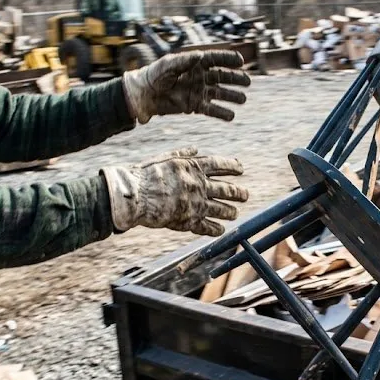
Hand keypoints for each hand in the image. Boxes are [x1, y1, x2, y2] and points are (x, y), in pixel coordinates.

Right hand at [101, 147, 248, 235]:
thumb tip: (195, 149)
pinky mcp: (188, 220)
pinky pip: (207, 226)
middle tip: (245, 195)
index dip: (232, 167)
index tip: (241, 169)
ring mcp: (196, 204)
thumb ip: (182, 154)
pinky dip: (215, 229)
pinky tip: (221, 230)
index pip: (220, 165)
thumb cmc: (145, 175)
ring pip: (221, 209)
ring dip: (230, 212)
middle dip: (238, 193)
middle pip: (226, 189)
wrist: (134, 196)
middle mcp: (199, 185)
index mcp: (193, 167)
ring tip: (235, 213)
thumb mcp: (164, 158)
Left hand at [121, 51, 250, 123]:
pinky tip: (231, 116)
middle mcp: (200, 77)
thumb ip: (184, 61)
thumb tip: (200, 56)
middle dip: (235, 79)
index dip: (229, 60)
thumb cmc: (155, 75)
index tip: (241, 61)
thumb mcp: (168, 65)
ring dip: (232, 96)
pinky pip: (212, 109)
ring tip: (242, 99)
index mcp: (195, 63)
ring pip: (220, 94)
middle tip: (247, 82)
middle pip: (222, 77)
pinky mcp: (195, 106)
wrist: (145, 95)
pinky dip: (221, 113)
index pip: (216, 60)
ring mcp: (199, 91)